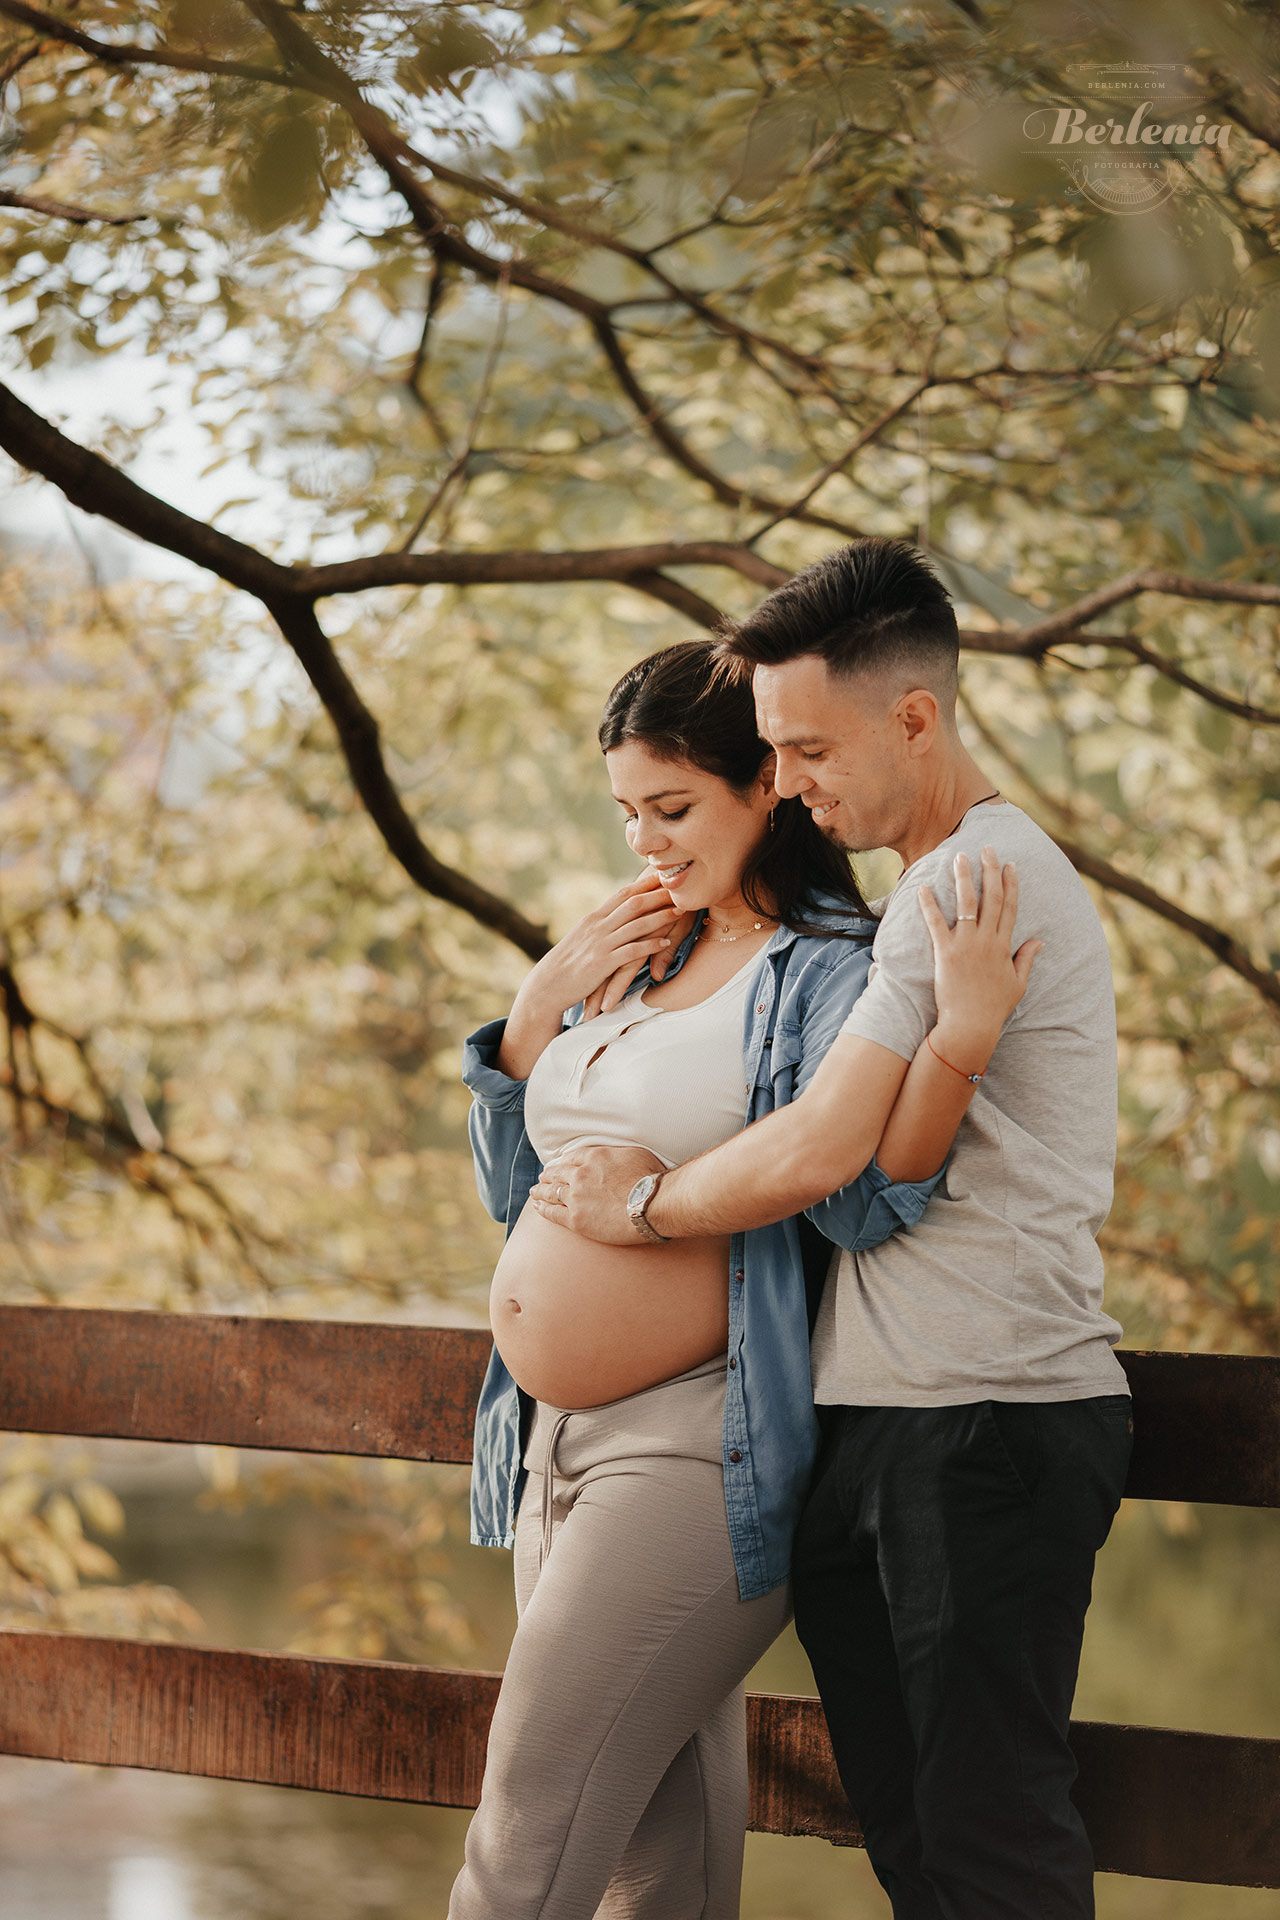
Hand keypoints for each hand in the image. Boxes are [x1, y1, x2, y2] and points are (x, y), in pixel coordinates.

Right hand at [525, 871, 682, 1023]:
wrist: (547, 986)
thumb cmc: (567, 965)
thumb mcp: (582, 939)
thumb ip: (600, 928)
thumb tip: (617, 920)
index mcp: (593, 918)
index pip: (623, 894)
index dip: (645, 883)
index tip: (663, 874)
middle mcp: (597, 926)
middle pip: (633, 904)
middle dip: (658, 894)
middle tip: (679, 887)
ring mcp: (600, 944)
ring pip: (636, 924)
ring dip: (661, 917)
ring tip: (680, 912)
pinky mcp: (602, 963)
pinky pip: (631, 951)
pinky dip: (650, 945)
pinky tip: (666, 943)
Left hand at [529, 1145, 665, 1242]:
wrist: (651, 1205)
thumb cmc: (651, 1179)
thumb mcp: (634, 1153)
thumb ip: (616, 1153)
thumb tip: (613, 1155)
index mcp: (593, 1157)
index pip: (571, 1158)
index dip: (562, 1162)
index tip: (558, 1165)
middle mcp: (580, 1174)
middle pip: (557, 1174)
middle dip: (548, 1175)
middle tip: (542, 1178)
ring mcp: (575, 1197)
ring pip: (551, 1192)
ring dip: (541, 1191)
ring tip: (535, 1192)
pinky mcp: (575, 1219)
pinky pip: (553, 1213)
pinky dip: (543, 1208)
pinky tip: (538, 1207)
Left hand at [917, 848, 1042, 1071]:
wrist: (970, 1025)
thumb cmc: (994, 1008)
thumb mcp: (1018, 983)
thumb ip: (1027, 959)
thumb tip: (1040, 941)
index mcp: (1004, 945)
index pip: (1009, 907)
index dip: (1010, 884)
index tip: (1009, 864)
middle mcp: (987, 940)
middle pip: (990, 897)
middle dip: (989, 870)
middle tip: (986, 848)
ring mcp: (966, 944)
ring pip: (966, 903)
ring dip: (963, 877)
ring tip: (958, 856)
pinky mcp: (945, 952)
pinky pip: (936, 923)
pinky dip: (929, 904)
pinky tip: (922, 887)